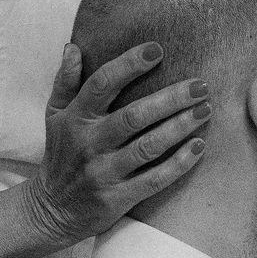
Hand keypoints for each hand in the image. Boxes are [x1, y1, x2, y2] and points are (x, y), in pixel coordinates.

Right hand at [25, 42, 209, 246]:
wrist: (51, 210)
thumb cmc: (60, 154)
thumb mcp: (54, 115)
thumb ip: (65, 81)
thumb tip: (73, 47)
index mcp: (75, 118)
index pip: (102, 84)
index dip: (129, 64)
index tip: (157, 49)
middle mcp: (89, 143)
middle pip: (134, 116)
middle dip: (171, 98)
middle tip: (200, 85)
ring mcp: (104, 172)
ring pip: (148, 146)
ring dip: (180, 127)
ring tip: (205, 110)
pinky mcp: (117, 198)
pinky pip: (154, 179)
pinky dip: (179, 163)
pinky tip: (199, 146)